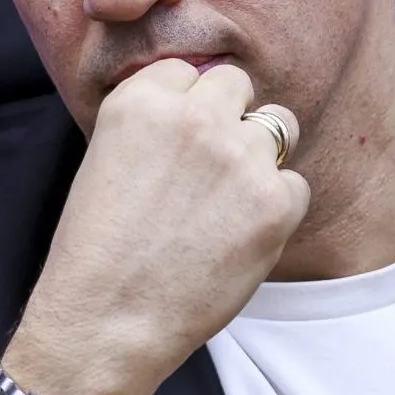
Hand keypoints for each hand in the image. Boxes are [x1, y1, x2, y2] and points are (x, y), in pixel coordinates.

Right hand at [6, 60, 308, 394]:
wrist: (104, 323)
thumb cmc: (99, 253)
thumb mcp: (106, 159)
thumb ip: (155, 125)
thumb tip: (203, 106)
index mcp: (140, 99)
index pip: (189, 72)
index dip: (187, 108)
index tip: (177, 145)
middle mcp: (192, 116)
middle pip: (238, 85)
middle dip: (230, 119)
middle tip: (209, 171)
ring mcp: (238, 156)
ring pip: (279, 125)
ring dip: (261, 156)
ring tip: (227, 203)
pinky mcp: (273, 201)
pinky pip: (295, 186)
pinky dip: (276, 210)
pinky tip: (238, 239)